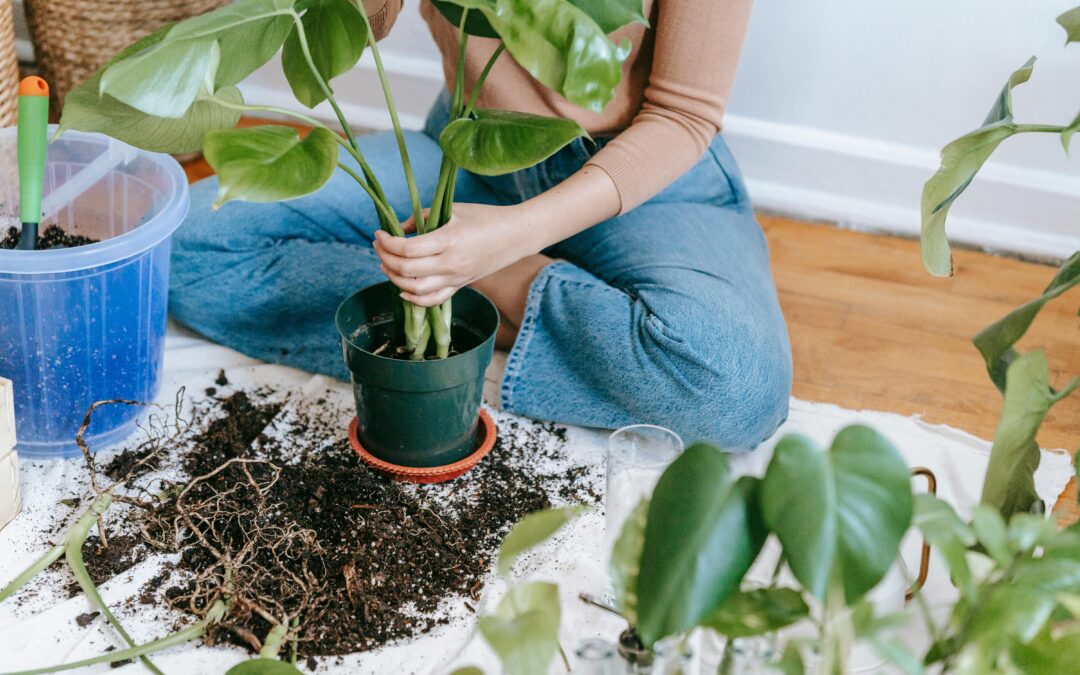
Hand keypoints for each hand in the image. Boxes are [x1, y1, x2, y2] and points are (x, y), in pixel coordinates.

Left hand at [373, 203, 535, 306]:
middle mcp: (450, 263)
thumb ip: (422, 218)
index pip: (407, 249)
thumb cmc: (485, 217)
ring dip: (394, 277)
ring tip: (386, 263)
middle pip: (406, 269)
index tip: (379, 233)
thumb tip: (398, 229)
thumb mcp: (453, 210)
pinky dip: (413, 298)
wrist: (515, 236)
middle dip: (385, 257)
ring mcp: (455, 278)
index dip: (387, 242)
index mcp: (448, 240)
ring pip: (415, 288)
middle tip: (379, 245)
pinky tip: (402, 288)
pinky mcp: (459, 286)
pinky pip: (432, 300)